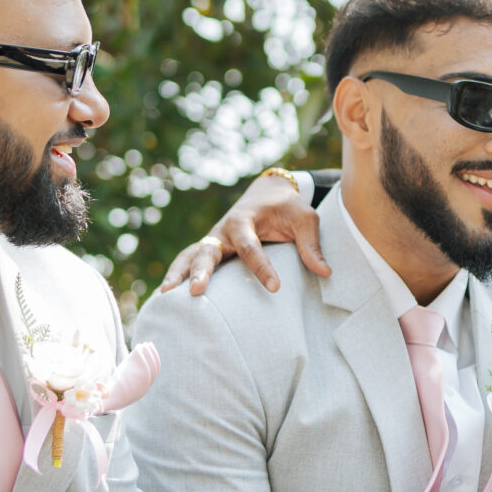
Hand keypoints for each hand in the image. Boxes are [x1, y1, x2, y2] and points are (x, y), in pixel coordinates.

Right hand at [158, 170, 328, 295]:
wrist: (268, 194)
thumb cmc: (287, 208)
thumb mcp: (305, 219)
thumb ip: (312, 244)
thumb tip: (325, 272)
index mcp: (245, 220)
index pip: (251, 247)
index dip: (262, 267)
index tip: (275, 288)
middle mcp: (224, 230)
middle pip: (209, 251)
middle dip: (202, 271)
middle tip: (197, 291)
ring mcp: (213, 240)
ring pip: (190, 256)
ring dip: (178, 274)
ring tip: (166, 296)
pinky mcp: (210, 250)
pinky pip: (188, 262)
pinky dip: (176, 276)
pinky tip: (166, 298)